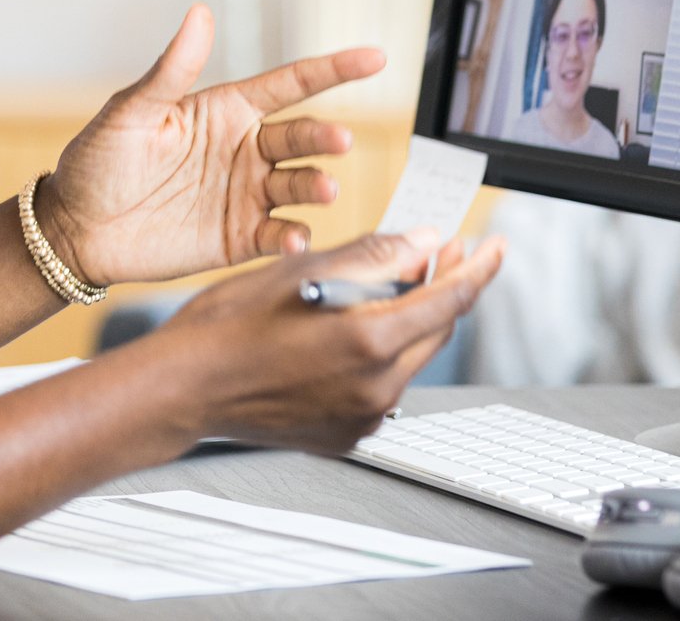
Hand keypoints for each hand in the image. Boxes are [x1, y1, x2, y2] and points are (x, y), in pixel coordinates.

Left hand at [38, 5, 383, 286]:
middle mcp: (246, 150)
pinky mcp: (240, 238)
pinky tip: (297, 239)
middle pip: (302, 137)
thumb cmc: (98, 162)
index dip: (334, 70)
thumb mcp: (130, 112)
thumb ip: (170, 71)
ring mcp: (247, 195)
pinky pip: (279, 235)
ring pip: (298, 186)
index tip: (375, 58)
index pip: (290, 84)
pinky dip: (294, 237)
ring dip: (316, 187)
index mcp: (227, 110)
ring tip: (322, 189)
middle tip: (340, 142)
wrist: (76, 229)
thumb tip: (199, 13)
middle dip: (325, 138)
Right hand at [148, 230, 505, 453]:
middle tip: (444, 252)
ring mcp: (363, 417)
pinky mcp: (347, 435)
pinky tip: (349, 329)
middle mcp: (376, 387)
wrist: (185, 388)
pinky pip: (382, 386)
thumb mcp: (302, 269)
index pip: (450, 298)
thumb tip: (423, 243)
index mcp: (369, 340)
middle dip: (444, 286)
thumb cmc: (228, 327)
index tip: (494, 246)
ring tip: (386, 284)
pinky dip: (379, 353)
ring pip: (409, 356)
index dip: (479, 266)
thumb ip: (373, 256)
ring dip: (408, 318)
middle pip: (436, 328)